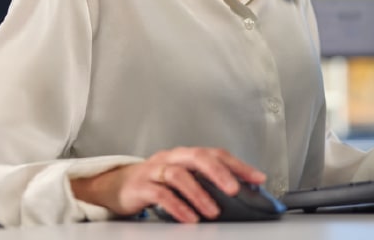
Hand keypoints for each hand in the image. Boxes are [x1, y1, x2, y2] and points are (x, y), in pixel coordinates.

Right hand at [70, 146, 265, 222]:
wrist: (116, 186)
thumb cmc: (155, 182)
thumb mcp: (181, 179)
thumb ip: (204, 183)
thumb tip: (239, 194)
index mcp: (185, 154)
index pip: (216, 154)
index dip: (238, 165)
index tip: (258, 178)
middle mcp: (171, 157)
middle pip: (197, 156)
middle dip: (220, 172)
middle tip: (236, 190)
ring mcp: (154, 169)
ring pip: (179, 174)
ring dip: (199, 193)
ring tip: (213, 211)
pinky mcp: (140, 186)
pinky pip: (161, 194)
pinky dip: (177, 206)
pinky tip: (190, 218)